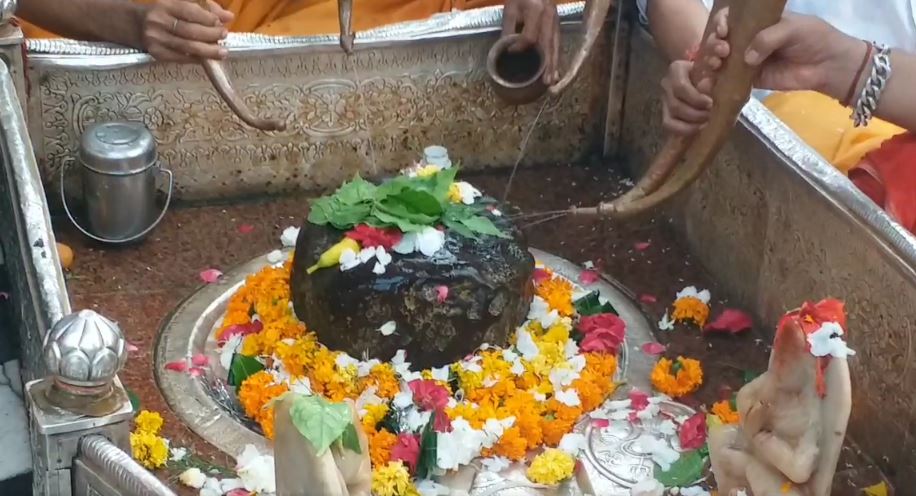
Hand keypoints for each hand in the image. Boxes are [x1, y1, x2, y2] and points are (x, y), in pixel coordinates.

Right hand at [140, 0, 233, 61]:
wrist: (135, 24)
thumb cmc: (165, 13)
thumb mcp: (181, 4)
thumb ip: (205, 9)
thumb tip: (229, 17)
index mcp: (165, 5)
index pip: (189, 11)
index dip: (207, 18)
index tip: (221, 23)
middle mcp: (158, 21)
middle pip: (189, 30)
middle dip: (210, 34)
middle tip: (224, 36)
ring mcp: (156, 39)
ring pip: (187, 47)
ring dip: (208, 51)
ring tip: (222, 52)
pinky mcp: (156, 53)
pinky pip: (180, 58)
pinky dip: (196, 59)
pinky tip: (207, 59)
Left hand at [502, 0, 559, 84]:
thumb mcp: (510, 9)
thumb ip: (508, 29)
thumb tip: (505, 52)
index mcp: (536, 10)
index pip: (530, 36)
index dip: (520, 46)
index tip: (510, 52)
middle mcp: (549, 17)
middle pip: (548, 44)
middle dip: (547, 64)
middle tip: (546, 81)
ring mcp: (556, 21)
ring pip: (556, 46)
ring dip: (554, 65)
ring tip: (552, 80)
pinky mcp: (558, 25)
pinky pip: (558, 44)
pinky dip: (556, 58)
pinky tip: (555, 71)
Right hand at [659, 18, 728, 135]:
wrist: (705, 74)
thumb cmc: (713, 69)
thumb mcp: (717, 63)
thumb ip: (715, 66)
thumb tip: (711, 80)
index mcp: (676, 68)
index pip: (680, 86)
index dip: (696, 98)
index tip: (712, 103)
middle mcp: (667, 84)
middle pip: (676, 104)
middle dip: (696, 113)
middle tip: (713, 114)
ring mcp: (665, 100)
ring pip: (672, 116)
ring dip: (693, 122)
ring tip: (708, 121)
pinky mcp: (666, 113)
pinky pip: (669, 125)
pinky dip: (684, 130)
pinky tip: (699, 128)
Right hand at [705, 10, 866, 100]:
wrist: (829, 66)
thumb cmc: (814, 39)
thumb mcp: (792, 28)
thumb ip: (767, 38)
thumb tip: (746, 58)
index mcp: (757, 22)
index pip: (731, 18)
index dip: (721, 23)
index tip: (723, 30)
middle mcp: (749, 39)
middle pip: (720, 39)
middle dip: (714, 43)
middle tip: (723, 51)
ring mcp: (747, 60)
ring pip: (720, 59)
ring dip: (712, 60)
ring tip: (717, 64)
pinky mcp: (750, 80)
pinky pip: (729, 80)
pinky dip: (716, 81)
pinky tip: (709, 83)